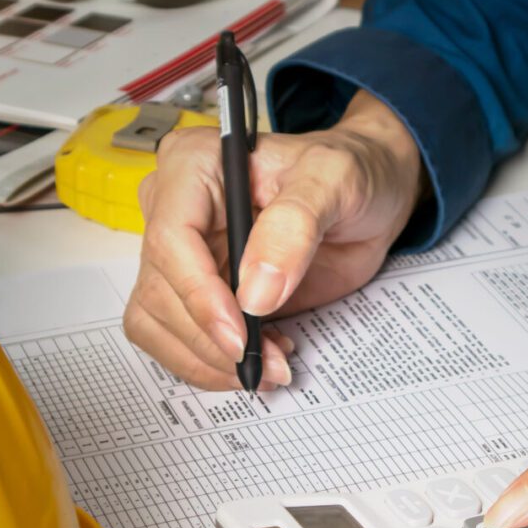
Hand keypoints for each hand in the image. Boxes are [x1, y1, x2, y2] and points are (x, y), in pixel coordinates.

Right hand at [124, 90, 424, 389]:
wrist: (367, 196)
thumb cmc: (348, 173)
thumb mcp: (335, 181)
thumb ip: (295, 226)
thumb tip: (256, 293)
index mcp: (194, 163)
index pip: (171, 237)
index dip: (199, 293)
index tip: (239, 333)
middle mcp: (175, 208)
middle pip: (160, 290)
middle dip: (211, 339)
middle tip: (269, 362)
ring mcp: (182, 254)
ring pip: (159, 322)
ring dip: (209, 359)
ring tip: (271, 364)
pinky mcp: (198, 291)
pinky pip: (180, 339)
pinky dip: (214, 363)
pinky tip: (262, 357)